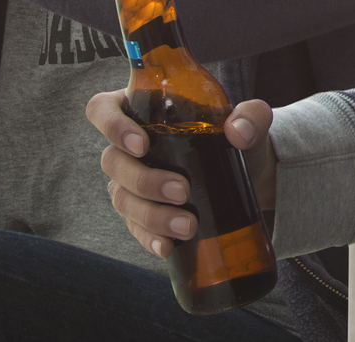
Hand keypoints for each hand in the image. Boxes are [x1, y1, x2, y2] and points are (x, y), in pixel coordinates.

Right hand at [89, 90, 277, 259]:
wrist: (248, 173)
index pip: (103, 110)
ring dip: (152, 215)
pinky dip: (149, 237)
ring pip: (121, 198)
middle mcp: (129, 145)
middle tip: (182, 191)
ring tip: (188, 225)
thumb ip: (251, 116)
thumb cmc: (238, 135)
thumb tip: (237, 131)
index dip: (112, 126)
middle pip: (112, 161)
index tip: (142, 144)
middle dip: (144, 181)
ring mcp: (131, 181)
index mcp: (143, 109)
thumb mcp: (250, 120)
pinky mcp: (140, 212)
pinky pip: (134, 227)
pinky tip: (168, 246)